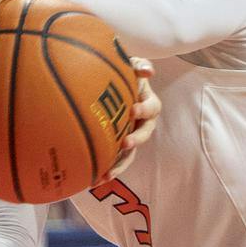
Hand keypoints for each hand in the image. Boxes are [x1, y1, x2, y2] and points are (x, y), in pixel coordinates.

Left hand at [102, 59, 159, 182]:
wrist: (105, 84)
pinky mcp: (117, 146)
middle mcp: (142, 122)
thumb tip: (148, 71)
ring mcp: (130, 134)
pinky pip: (115, 160)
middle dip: (136, 139)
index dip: (144, 109)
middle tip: (125, 143)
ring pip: (130, 153)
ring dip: (120, 164)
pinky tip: (93, 181)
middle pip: (145, 133)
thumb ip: (138, 65)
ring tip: (107, 175)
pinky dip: (106, 169)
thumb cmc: (120, 73)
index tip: (133, 110)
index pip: (152, 107)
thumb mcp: (128, 65)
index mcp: (147, 102)